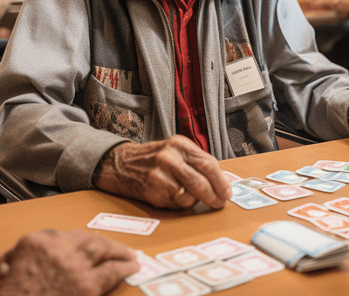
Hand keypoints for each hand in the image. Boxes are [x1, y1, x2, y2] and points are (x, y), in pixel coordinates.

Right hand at [0, 230, 138, 295]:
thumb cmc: (6, 295)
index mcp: (33, 242)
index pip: (61, 236)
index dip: (77, 243)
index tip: (85, 246)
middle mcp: (55, 246)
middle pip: (85, 238)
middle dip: (101, 243)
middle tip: (116, 247)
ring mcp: (72, 265)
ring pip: (101, 249)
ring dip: (117, 251)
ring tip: (129, 255)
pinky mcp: (85, 286)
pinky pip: (109, 272)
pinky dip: (123, 267)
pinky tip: (132, 266)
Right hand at [93, 135, 231, 209]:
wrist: (121, 163)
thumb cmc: (153, 159)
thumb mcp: (175, 151)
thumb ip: (195, 162)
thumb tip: (220, 182)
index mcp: (179, 144)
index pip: (208, 164)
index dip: (221, 181)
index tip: (227, 192)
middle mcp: (170, 156)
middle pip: (202, 181)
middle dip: (215, 196)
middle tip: (220, 203)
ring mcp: (160, 173)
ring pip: (189, 195)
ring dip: (195, 201)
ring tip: (192, 198)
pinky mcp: (152, 190)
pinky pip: (175, 203)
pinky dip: (179, 204)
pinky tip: (173, 197)